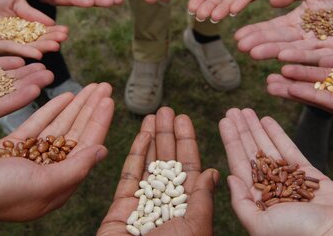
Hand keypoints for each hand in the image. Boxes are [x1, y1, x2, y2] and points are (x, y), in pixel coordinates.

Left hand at [0, 0, 69, 59]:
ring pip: (24, 47)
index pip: (40, 30)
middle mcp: (14, 37)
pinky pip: (9, 50)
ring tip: (54, 47)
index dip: (52, 31)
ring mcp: (4, 43)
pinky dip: (23, 51)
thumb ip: (30, 12)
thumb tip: (50, 22)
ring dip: (40, 48)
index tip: (65, 32)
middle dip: (49, 41)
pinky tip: (36, 53)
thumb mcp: (14, 1)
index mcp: (21, 26)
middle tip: (62, 41)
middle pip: (35, 41)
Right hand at [0, 83, 113, 231]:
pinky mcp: (11, 147)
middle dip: (90, 109)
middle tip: (104, 86)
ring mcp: (29, 158)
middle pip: (75, 133)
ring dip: (75, 106)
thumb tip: (102, 151)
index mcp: (59, 183)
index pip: (86, 146)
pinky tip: (64, 96)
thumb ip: (75, 168)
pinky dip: (50, 110)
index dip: (99, 121)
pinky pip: (37, 125)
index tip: (109, 99)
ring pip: (58, 126)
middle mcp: (48, 170)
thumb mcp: (43, 183)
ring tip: (90, 86)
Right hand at [98, 107, 218, 235]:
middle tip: (167, 108)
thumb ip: (202, 199)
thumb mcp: (196, 227)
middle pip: (168, 161)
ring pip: (148, 164)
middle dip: (168, 134)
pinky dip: (135, 155)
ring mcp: (143, 204)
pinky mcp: (120, 208)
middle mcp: (166, 203)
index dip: (187, 142)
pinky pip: (129, 177)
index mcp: (188, 209)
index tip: (185, 119)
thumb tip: (212, 172)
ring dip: (152, 138)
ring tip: (154, 113)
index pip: (189, 168)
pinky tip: (142, 135)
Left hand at [219, 108, 332, 235]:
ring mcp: (289, 180)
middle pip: (252, 154)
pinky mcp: (309, 174)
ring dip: (256, 129)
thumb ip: (242, 202)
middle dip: (242, 132)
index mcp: (258, 201)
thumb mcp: (260, 224)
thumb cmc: (298, 234)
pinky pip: (289, 150)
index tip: (224, 122)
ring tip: (246, 111)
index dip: (231, 143)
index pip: (240, 165)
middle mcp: (271, 188)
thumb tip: (229, 178)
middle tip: (232, 110)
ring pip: (269, 148)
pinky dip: (278, 134)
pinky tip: (267, 120)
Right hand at [235, 0, 332, 64]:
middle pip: (281, 41)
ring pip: (295, 50)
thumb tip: (271, 1)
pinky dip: (299, 56)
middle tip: (242, 48)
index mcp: (302, 19)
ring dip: (274, 52)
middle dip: (261, 44)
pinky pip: (317, 55)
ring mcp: (324, 44)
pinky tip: (283, 56)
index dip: (258, 31)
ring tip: (254, 53)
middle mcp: (310, 35)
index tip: (239, 36)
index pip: (275, 27)